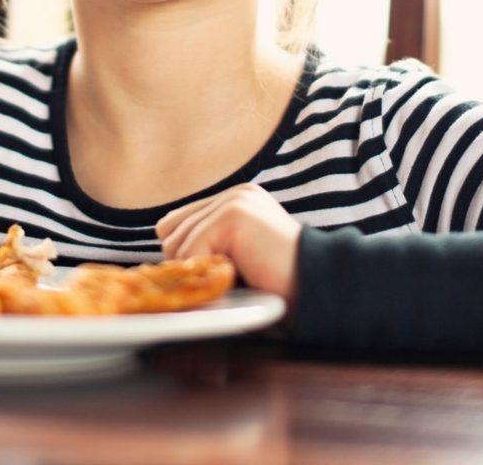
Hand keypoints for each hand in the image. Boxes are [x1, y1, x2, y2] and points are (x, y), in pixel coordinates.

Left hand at [156, 183, 300, 305]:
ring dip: (200, 273)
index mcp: (236, 200)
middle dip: (187, 265)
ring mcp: (233, 202)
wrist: (318, 286)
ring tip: (232, 280)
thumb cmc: (280, 283)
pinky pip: (192, 253)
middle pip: (173, 233)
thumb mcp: (239, 256)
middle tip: (218, 283)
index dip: (180, 252)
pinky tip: (236, 278)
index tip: (195, 278)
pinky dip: (207, 275)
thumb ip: (210, 244)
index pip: (180, 220)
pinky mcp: (232, 216)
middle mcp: (233, 195)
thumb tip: (164, 246)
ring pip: (179, 244)